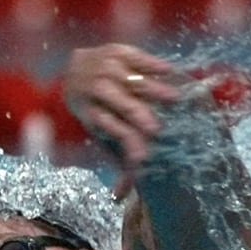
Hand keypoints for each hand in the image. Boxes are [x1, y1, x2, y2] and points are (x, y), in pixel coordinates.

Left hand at [63, 44, 179, 196]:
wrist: (74, 70)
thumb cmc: (97, 112)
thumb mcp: (101, 136)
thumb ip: (117, 162)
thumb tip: (118, 198)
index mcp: (92, 114)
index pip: (109, 128)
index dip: (126, 142)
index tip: (143, 157)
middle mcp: (96, 90)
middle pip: (119, 103)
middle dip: (137, 116)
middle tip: (157, 129)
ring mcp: (106, 68)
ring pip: (130, 80)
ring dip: (153, 89)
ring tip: (176, 98)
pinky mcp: (116, 51)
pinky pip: (137, 57)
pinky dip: (153, 65)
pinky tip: (172, 73)